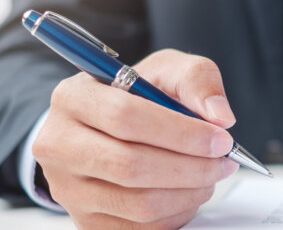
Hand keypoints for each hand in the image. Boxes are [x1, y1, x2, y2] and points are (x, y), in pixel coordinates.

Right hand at [33, 49, 238, 228]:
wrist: (112, 126)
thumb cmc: (141, 95)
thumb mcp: (169, 69)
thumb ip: (198, 80)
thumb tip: (220, 116)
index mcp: (73, 97)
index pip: (125, 117)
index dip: (181, 133)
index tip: (220, 138)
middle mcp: (59, 144)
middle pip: (130, 166)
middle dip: (191, 167)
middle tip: (224, 161)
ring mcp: (67, 187)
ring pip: (138, 203)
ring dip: (189, 192)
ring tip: (211, 175)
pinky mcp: (85, 220)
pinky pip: (140, 228)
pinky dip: (177, 212)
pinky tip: (190, 192)